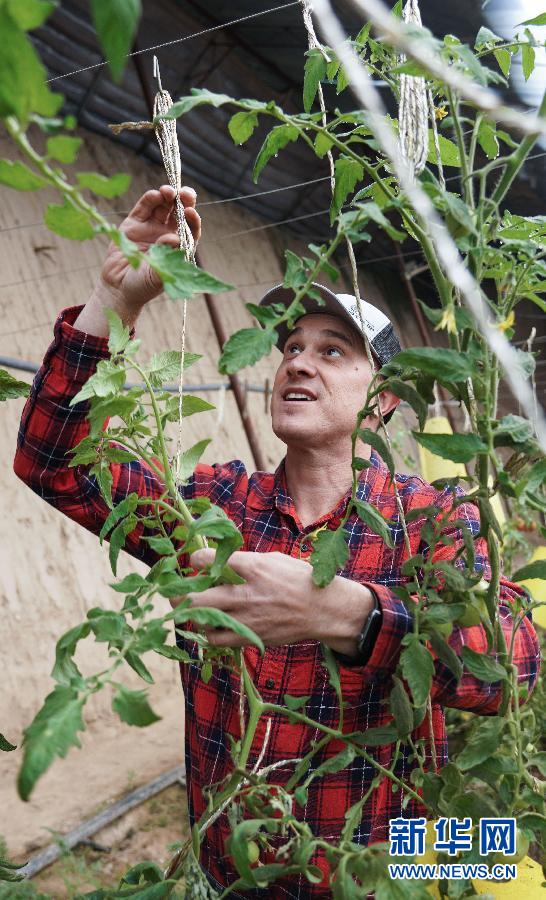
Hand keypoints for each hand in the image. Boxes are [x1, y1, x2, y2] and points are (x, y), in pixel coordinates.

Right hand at [74, 185, 200, 335]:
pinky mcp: (134, 224)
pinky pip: (145, 207)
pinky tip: (155, 195)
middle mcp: (167, 235)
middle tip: (184, 194)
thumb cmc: (142, 287)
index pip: (190, 229)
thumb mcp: (158, 276)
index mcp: (178, 248)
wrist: (118, 289)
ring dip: (168, 196)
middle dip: (184, 201)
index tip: (190, 212)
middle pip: (179, 213)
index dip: (192, 220)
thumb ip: (166, 257)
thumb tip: (174, 237)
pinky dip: (151, 198)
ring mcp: (150, 228)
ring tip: (168, 192)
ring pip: (163, 206)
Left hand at [183, 549, 373, 653]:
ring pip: (202, 621)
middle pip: (197, 598)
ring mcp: (247, 618)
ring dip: (191, 615)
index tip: (194, 560)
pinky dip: (207, 632)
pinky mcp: (250, 637)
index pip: (210, 560)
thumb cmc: (299, 579)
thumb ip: (245, 561)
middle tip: (174, 592)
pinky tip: (210, 625)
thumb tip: (219, 560)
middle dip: (179, 594)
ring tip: (192, 609)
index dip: (195, 559)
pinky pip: (216, 639)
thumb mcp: (274, 559)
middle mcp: (246, 593)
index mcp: (253, 568)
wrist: (322, 610)